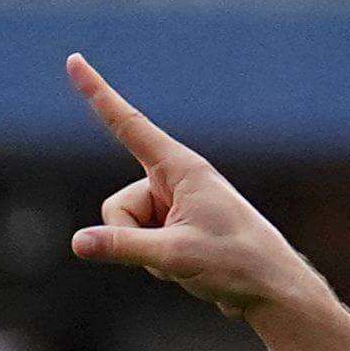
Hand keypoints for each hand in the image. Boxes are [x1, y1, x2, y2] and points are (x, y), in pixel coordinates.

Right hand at [65, 55, 325, 323]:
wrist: (275, 290)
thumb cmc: (237, 264)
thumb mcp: (174, 256)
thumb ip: (123, 246)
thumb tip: (77, 243)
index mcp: (181, 169)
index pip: (128, 125)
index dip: (97, 93)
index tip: (74, 60)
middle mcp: (175, 181)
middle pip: (119, 208)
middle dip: (131, 238)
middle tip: (177, 257)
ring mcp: (174, 206)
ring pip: (128, 230)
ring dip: (150, 256)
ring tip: (193, 263)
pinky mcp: (177, 229)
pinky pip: (144, 245)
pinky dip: (160, 263)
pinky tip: (194, 269)